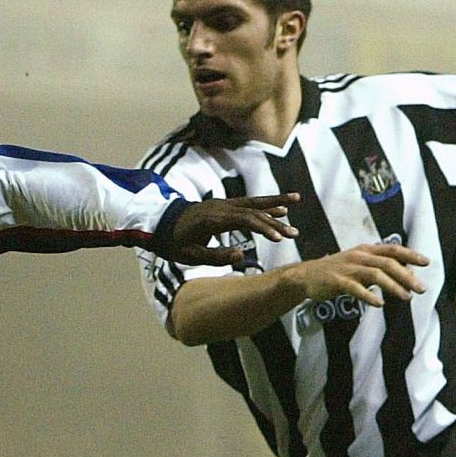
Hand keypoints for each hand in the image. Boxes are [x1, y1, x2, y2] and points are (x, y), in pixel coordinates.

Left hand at [162, 193, 299, 264]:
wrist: (159, 224)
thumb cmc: (172, 243)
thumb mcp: (190, 256)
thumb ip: (215, 257)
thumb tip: (241, 256)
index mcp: (212, 219)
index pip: (245, 221)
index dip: (263, 228)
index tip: (279, 239)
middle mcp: (220, 207)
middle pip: (253, 211)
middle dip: (275, 221)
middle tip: (295, 233)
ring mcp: (222, 204)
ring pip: (252, 202)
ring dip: (275, 201)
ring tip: (296, 199)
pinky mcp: (223, 205)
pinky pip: (247, 203)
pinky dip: (264, 204)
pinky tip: (279, 206)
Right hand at [287, 243, 430, 306]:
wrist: (305, 276)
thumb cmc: (336, 271)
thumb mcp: (358, 264)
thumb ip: (379, 268)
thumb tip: (404, 275)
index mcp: (366, 250)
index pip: (392, 249)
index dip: (410, 255)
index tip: (426, 262)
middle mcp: (359, 256)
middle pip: (387, 263)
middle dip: (407, 275)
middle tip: (421, 288)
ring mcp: (348, 268)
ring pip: (375, 274)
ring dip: (393, 286)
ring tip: (406, 297)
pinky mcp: (337, 281)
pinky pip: (355, 288)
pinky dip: (369, 296)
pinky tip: (379, 304)